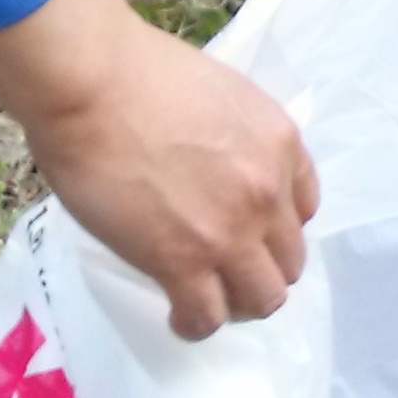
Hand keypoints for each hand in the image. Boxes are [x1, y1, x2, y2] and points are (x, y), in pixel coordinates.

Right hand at [0, 0, 318, 338]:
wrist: (93, 82)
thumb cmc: (137, 73)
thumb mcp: (219, 95)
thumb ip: (234, 138)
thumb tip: (213, 166)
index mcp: (280, 143)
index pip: (304, 208)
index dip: (273, 227)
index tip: (245, 231)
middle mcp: (269, 192)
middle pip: (289, 260)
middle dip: (258, 269)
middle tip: (221, 270)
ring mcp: (231, 231)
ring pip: (263, 299)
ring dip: (236, 304)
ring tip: (204, 299)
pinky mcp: (183, 262)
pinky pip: (207, 317)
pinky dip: (195, 324)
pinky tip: (176, 316)